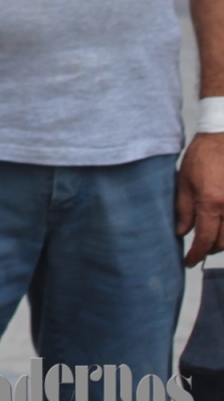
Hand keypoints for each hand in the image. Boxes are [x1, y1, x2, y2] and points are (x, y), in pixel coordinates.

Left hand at [180, 133, 223, 265]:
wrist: (222, 138)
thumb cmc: (201, 157)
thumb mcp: (184, 182)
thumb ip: (184, 210)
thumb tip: (181, 232)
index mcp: (211, 203)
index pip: (204, 239)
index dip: (196, 254)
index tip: (189, 261)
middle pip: (223, 242)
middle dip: (209, 250)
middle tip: (197, 250)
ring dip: (222, 243)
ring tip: (209, 241)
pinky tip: (221, 228)